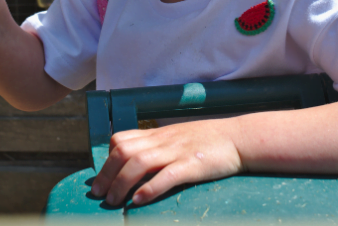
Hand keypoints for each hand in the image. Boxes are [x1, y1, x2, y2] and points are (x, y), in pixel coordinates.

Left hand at [91, 118, 243, 205]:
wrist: (239, 138)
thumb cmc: (209, 141)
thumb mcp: (177, 138)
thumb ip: (158, 147)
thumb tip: (137, 163)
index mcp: (158, 134)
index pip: (121, 139)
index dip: (107, 159)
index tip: (102, 177)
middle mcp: (163, 141)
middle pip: (123, 152)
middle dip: (106, 174)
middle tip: (98, 195)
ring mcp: (177, 152)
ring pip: (138, 163)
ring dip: (121, 184)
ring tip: (114, 202)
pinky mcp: (192, 165)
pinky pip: (166, 175)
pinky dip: (149, 188)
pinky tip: (138, 200)